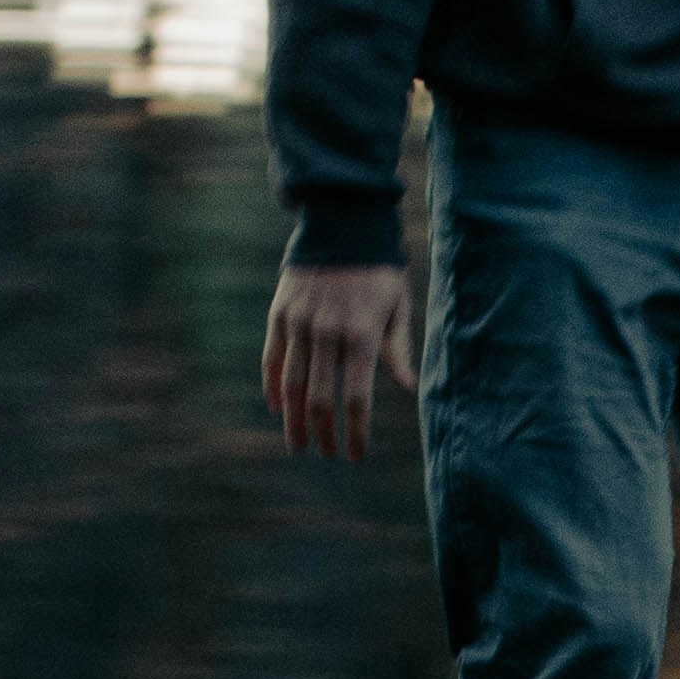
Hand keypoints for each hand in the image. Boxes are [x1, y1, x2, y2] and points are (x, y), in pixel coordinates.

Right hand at [264, 262, 418, 461]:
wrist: (342, 223)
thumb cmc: (379, 269)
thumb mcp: (398, 306)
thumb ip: (398, 349)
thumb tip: (408, 388)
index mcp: (362, 335)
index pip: (356, 399)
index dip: (354, 432)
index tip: (354, 455)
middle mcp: (327, 333)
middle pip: (319, 399)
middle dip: (323, 433)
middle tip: (326, 453)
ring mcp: (300, 323)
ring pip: (290, 385)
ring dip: (293, 420)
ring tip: (298, 444)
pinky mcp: (280, 313)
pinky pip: (271, 358)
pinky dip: (272, 387)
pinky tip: (277, 406)